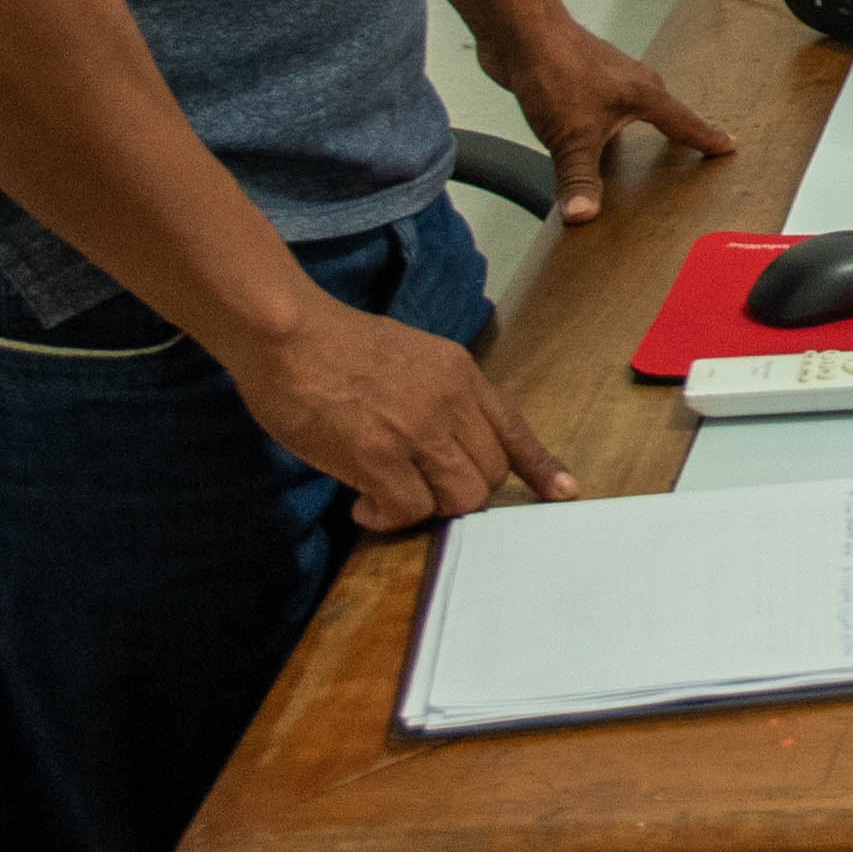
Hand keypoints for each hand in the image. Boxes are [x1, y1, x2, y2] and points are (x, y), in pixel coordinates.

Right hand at [230, 299, 574, 529]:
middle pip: (489, 474)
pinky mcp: (377, 456)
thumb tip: (446, 440)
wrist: (288, 333)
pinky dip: (387, 518)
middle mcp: (451, 402)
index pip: (514, 428)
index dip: (539, 466)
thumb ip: (439, 395)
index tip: (564, 492)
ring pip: (459, 498)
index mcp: (461, 374)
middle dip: (459, 493)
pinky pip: (408, 509)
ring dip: (425, 509)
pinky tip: (362, 505)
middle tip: (417, 489)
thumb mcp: (413, 356)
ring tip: (386, 497)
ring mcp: (418, 429)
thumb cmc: (336, 344)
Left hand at [480, 11, 736, 223]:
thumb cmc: (556, 69)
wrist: (519, 32)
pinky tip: (584, 132)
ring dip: (634, 127)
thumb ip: (578, 177)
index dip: (705, 138)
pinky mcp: (578, 75)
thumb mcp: (571, 137)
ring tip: (631, 149)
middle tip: (690, 146)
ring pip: (629, 106)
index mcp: (644, 93)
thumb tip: (584, 214)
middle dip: (675, 130)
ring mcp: (604, 75)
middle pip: (662, 110)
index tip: (726, 146)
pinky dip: (602, 122)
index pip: (684, 122)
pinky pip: (601, 104)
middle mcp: (631, 81)